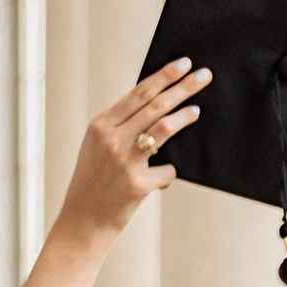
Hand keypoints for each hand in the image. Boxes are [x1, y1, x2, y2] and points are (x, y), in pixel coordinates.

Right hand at [60, 61, 208, 243]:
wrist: (82, 222)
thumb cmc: (93, 183)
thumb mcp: (96, 147)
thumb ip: (120, 126)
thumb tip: (155, 104)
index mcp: (100, 125)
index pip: (139, 92)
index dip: (164, 76)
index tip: (184, 63)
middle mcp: (111, 139)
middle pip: (156, 104)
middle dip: (183, 87)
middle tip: (204, 76)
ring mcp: (124, 161)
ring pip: (163, 128)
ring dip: (184, 116)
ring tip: (196, 110)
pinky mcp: (137, 184)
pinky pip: (165, 169)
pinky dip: (167, 171)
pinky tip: (162, 175)